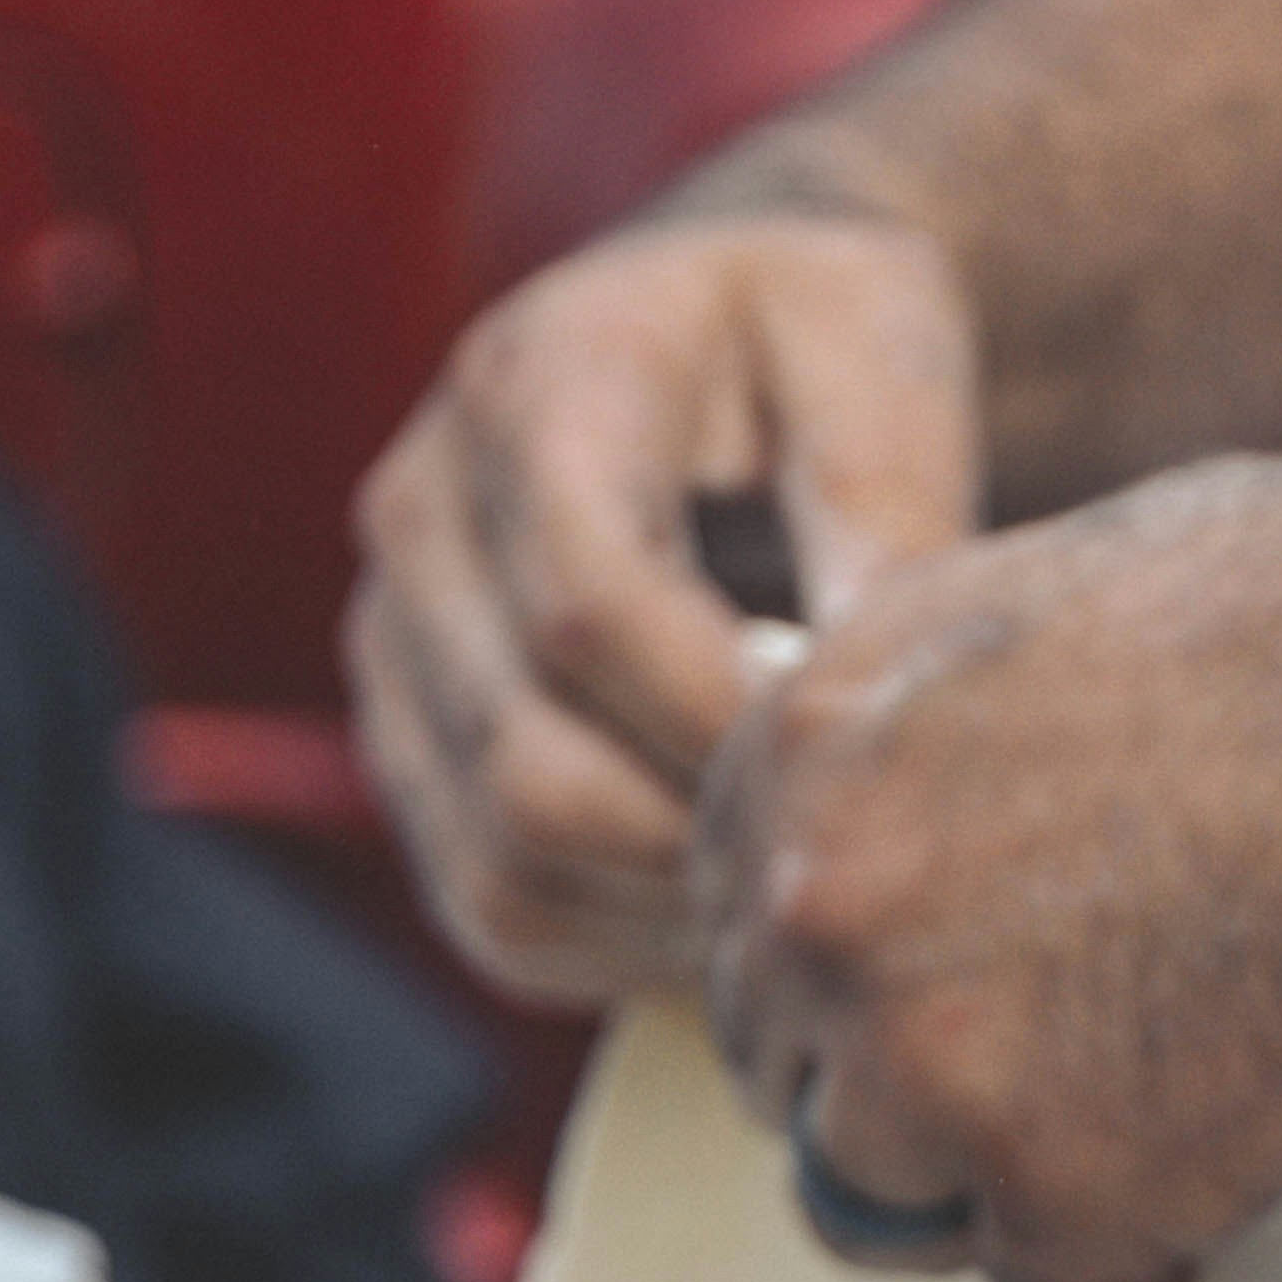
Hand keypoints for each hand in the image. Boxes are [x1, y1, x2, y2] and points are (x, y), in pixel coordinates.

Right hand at [346, 209, 980, 998]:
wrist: (730, 339)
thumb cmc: (822, 336)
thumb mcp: (882, 348)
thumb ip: (885, 503)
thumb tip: (874, 691)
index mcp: (532, 388)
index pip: (588, 609)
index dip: (727, 721)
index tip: (864, 762)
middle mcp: (423, 516)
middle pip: (533, 765)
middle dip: (710, 840)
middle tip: (858, 863)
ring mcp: (396, 645)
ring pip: (507, 863)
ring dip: (673, 914)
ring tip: (811, 887)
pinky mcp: (410, 748)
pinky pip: (498, 910)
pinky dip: (627, 946)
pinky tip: (740, 902)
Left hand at [692, 452, 1281, 1281]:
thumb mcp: (1065, 593)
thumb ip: (949, 713)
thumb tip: (951, 771)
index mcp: (805, 743)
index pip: (747, 915)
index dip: (856, 963)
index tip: (960, 981)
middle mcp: (821, 909)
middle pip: (791, 1069)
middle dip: (904, 1084)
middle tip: (1064, 1071)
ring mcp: (917, 1065)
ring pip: (885, 1198)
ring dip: (1003, 1186)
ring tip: (1154, 1130)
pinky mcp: (1046, 1194)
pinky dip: (1134, 1263)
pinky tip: (1225, 1189)